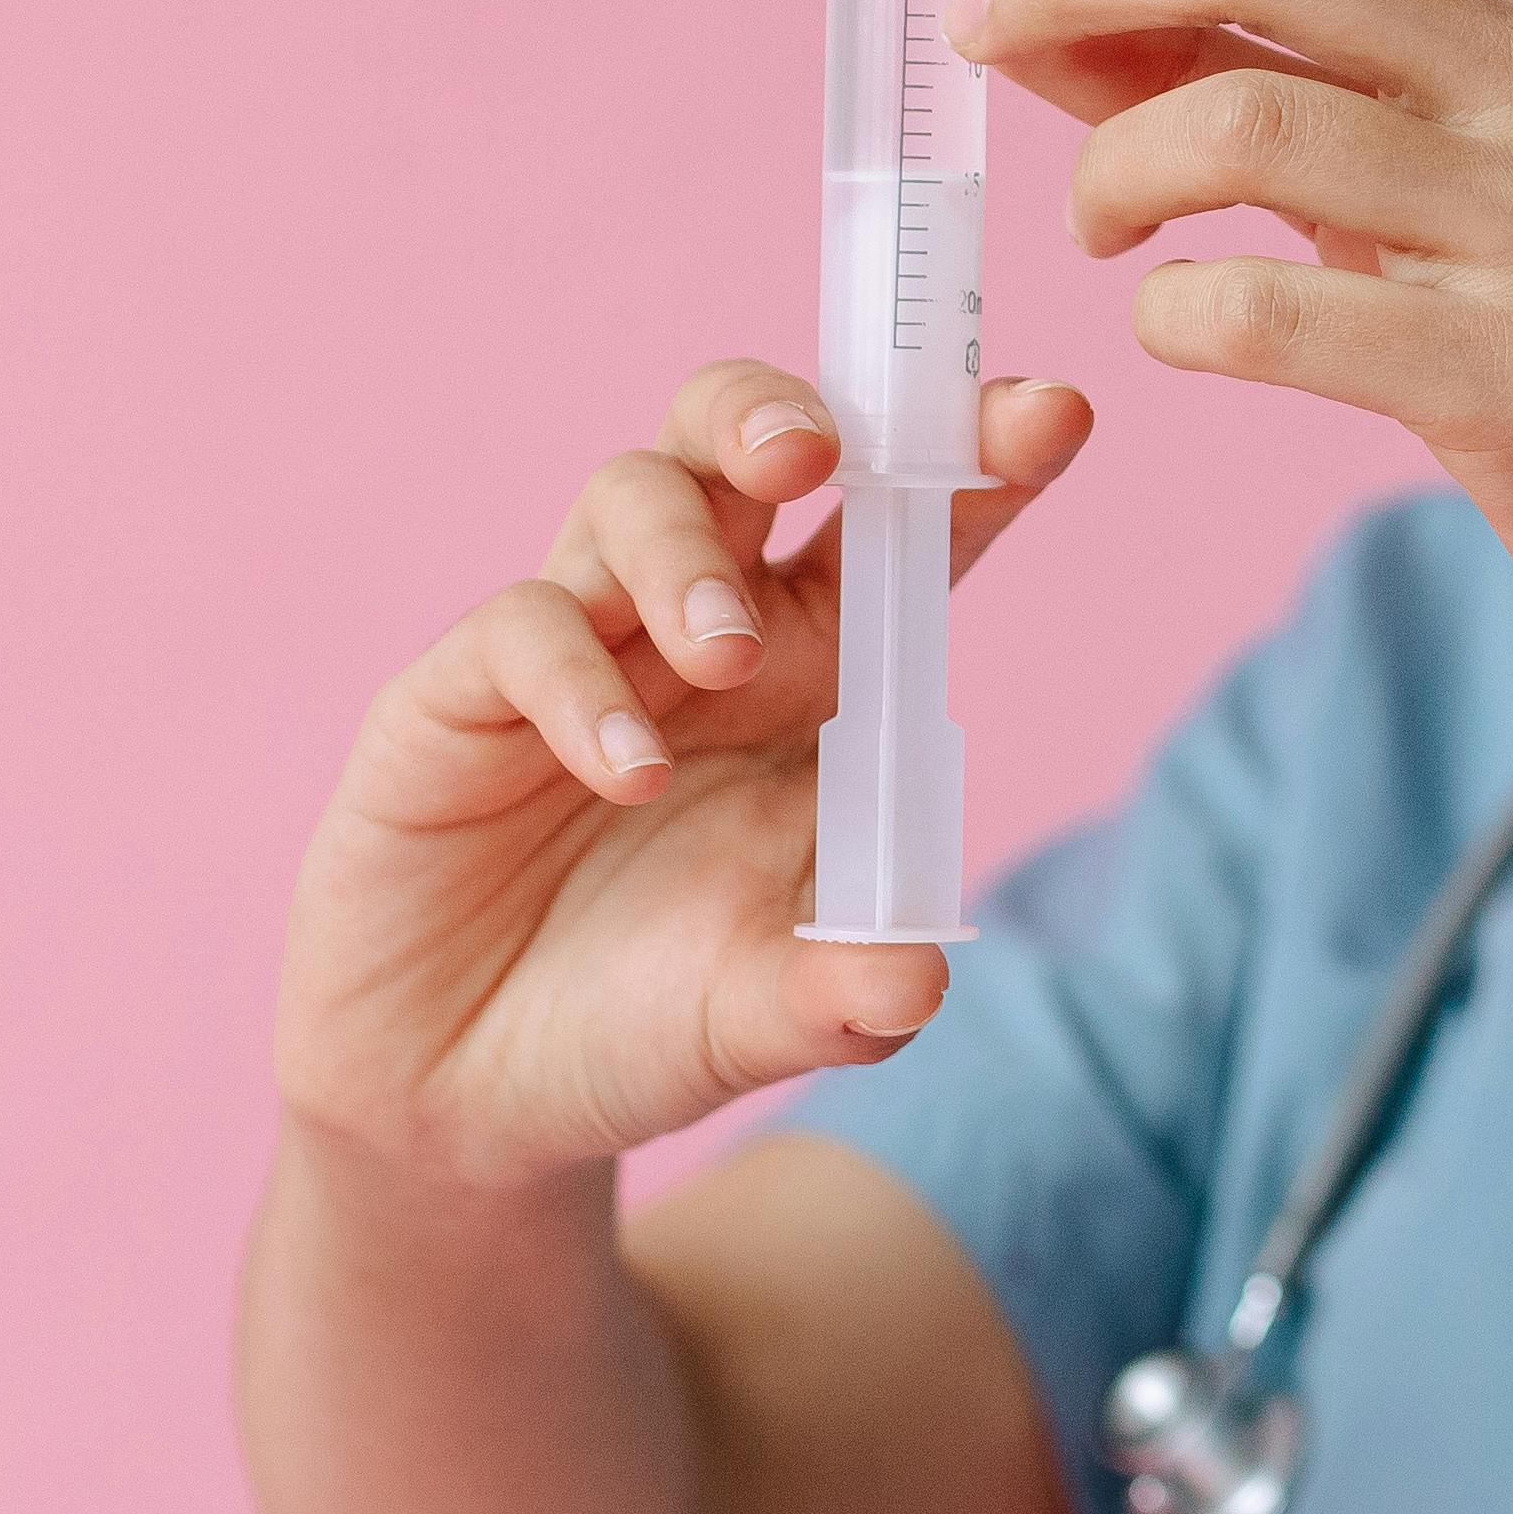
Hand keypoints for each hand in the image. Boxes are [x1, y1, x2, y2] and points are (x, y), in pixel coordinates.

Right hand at [278, 360, 1094, 1198]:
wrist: (468, 1103)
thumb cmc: (640, 1021)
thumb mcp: (763, 1021)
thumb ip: (843, 995)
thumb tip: (916, 980)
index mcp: (813, 669)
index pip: (901, 528)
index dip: (969, 456)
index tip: (1052, 415)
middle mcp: (701, 626)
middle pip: (739, 437)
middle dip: (780, 410)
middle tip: (811, 457)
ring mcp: (581, 645)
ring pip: (634, 491)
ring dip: (688, 553)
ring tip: (721, 661)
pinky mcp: (459, 695)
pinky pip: (523, 625)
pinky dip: (580, 682)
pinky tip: (628, 776)